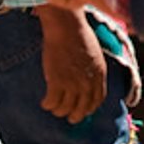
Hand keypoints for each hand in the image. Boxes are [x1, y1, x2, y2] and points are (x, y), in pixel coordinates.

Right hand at [36, 4, 107, 123]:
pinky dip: (47, 104)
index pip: (97, 100)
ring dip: (58, 111)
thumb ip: (93, 70)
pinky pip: (51, 102)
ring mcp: (72, 84)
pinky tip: (44, 102)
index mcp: (99, 75)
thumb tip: (88, 80)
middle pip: (82, 109)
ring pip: (65, 109)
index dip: (89, 108)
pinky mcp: (56, 82)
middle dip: (75, 116)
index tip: (83, 110)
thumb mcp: (94, 53)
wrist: (66, 26)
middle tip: (68, 117)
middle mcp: (88, 83)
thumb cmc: (78, 34)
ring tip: (53, 107)